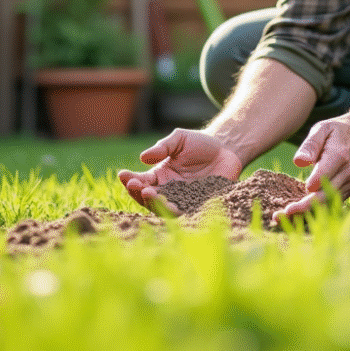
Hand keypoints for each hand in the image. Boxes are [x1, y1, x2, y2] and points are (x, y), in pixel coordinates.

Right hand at [118, 129, 242, 214]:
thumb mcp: (179, 139)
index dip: (129, 179)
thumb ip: (163, 147)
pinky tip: (171, 205)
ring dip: (155, 203)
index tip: (122, 174)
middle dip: (139, 192)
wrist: (227, 150)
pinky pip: (185, 211)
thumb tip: (143, 157)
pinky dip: (176, 210)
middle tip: (135, 185)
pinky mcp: (198, 205)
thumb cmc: (200, 143)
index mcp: (160, 176)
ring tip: (150, 194)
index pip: (140, 180)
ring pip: (164, 207)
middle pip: (148, 197)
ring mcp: (182, 199)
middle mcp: (168, 190)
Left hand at [274, 117, 349, 221]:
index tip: (292, 199)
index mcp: (339, 155)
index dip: (309, 189)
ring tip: (283, 219)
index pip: (324, 176)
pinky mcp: (349, 190)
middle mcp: (347, 172)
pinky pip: (332, 203)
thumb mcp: (321, 129)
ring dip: (306, 213)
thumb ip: (310, 145)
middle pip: (325, 195)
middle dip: (303, 208)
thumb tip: (298, 161)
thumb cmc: (335, 132)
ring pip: (328, 203)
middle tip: (280, 216)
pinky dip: (315, 211)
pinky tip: (297, 215)